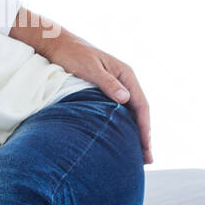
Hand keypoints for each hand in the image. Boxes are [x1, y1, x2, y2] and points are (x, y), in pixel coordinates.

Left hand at [42, 37, 152, 163]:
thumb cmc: (73, 54)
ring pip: (130, 113)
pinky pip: (120, 111)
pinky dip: (124, 126)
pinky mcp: (105, 91)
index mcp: (125, 74)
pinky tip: (122, 139)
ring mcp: (116, 86)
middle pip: (139, 112)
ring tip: (138, 155)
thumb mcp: (89, 68)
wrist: (57, 44)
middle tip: (147, 160)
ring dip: (135, 133)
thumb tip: (125, 99)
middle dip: (144, 135)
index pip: (141, 105)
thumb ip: (107, 83)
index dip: (144, 127)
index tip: (146, 146)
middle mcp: (124, 81)